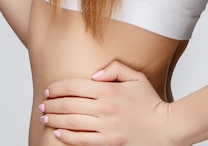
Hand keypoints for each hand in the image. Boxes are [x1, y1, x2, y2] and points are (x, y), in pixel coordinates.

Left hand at [39, 60, 171, 144]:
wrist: (165, 127)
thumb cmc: (150, 101)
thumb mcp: (135, 76)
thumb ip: (114, 68)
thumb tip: (93, 75)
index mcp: (109, 90)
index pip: (74, 86)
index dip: (57, 88)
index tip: (48, 90)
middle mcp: (104, 108)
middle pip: (68, 105)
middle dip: (51, 105)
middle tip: (42, 105)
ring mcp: (106, 127)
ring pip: (72, 123)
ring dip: (55, 120)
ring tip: (45, 118)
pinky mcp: (109, 142)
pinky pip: (82, 140)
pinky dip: (67, 137)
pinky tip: (59, 134)